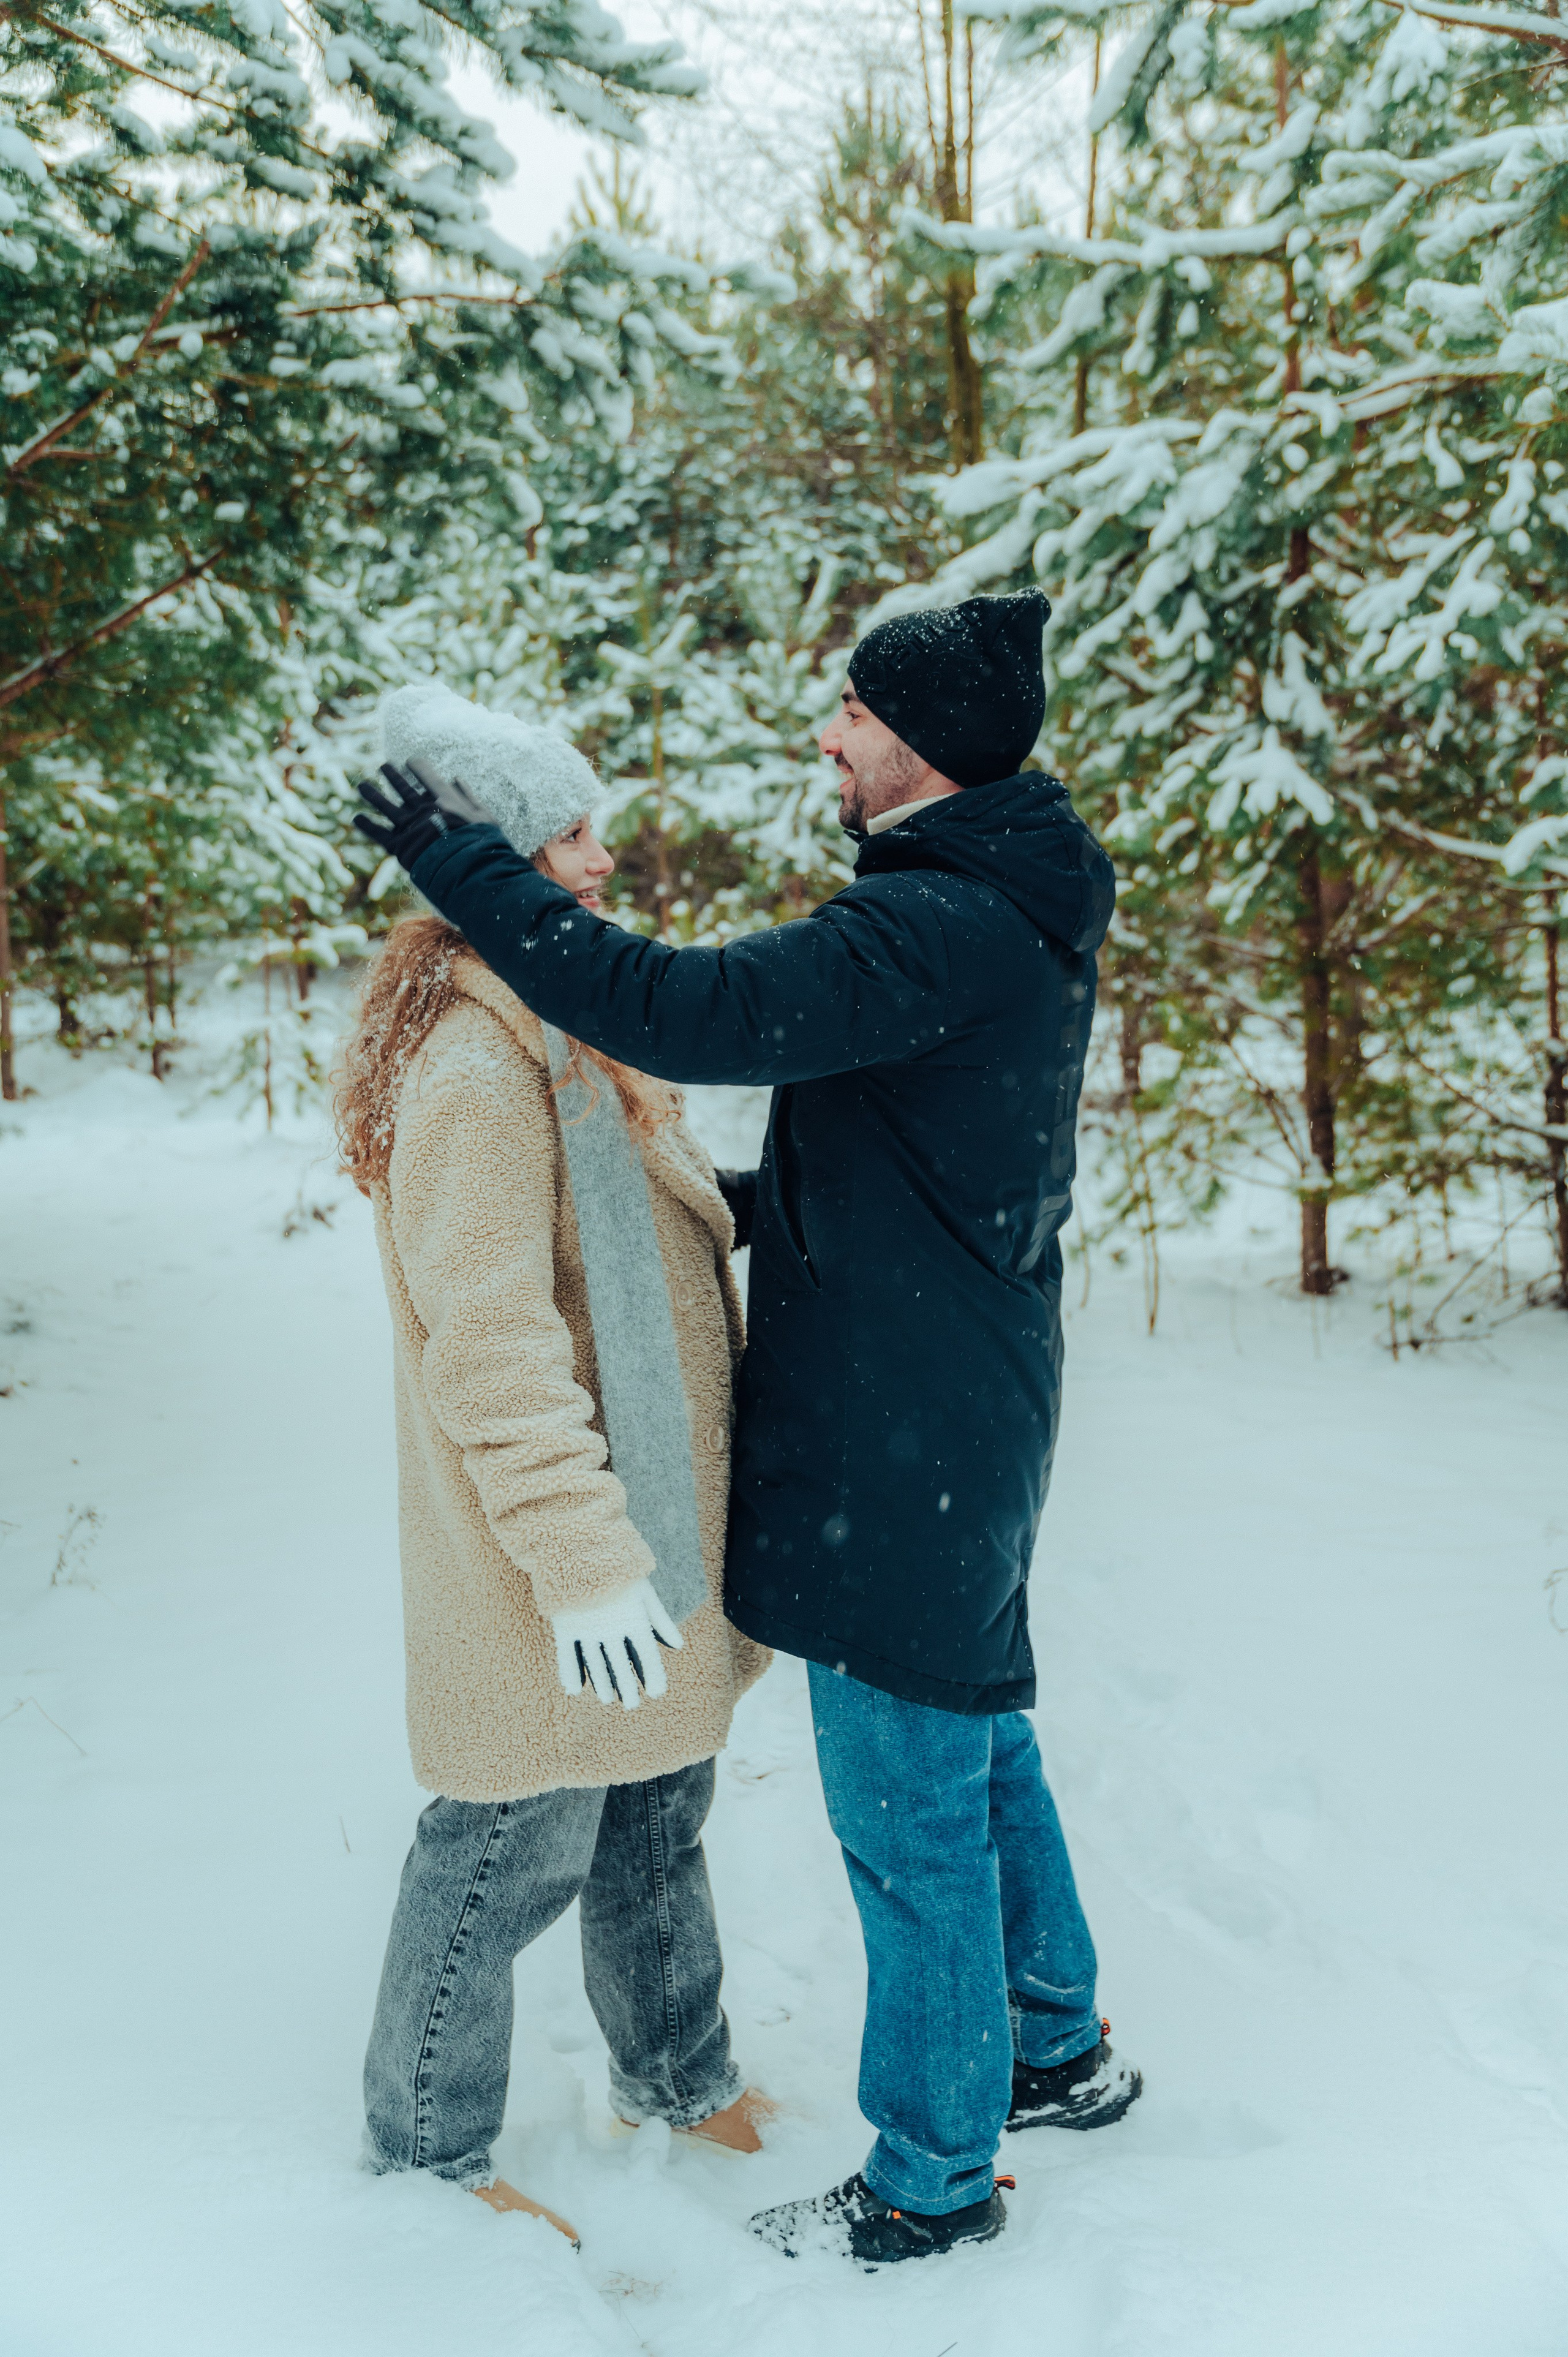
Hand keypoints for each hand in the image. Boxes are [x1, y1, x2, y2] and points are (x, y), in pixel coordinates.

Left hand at [353, 758, 491, 869]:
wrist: (467, 868)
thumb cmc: (481, 843)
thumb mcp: (484, 816)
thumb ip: (469, 796)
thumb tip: (456, 779)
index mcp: (442, 798)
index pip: (425, 774)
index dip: (416, 766)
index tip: (410, 761)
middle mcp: (421, 808)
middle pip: (402, 787)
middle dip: (392, 775)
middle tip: (383, 765)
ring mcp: (408, 825)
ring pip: (385, 805)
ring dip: (373, 795)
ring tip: (361, 786)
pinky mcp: (398, 845)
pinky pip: (378, 832)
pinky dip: (367, 825)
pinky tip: (356, 818)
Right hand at [550, 1577, 683, 1711]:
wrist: (582, 1549)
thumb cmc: (619, 1571)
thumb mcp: (646, 1592)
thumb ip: (661, 1621)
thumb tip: (678, 1646)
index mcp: (635, 1620)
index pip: (647, 1656)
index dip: (654, 1676)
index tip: (657, 1693)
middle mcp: (612, 1629)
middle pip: (621, 1666)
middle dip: (627, 1688)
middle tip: (632, 1705)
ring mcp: (587, 1629)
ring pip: (596, 1665)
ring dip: (603, 1685)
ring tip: (608, 1700)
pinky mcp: (565, 1626)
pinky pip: (567, 1656)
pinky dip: (571, 1674)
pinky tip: (575, 1690)